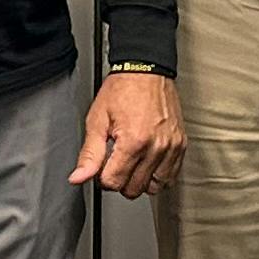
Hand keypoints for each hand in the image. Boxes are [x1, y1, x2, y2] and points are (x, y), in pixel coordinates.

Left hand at [71, 70, 182, 197]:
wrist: (146, 70)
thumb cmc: (122, 90)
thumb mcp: (97, 120)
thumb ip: (89, 154)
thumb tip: (78, 177)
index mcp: (134, 141)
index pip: (114, 182)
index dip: (102, 177)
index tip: (102, 166)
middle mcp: (156, 146)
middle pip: (134, 188)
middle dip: (120, 180)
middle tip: (115, 163)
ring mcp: (171, 146)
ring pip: (154, 187)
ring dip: (140, 181)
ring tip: (132, 164)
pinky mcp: (181, 144)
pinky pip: (171, 176)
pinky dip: (158, 176)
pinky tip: (147, 164)